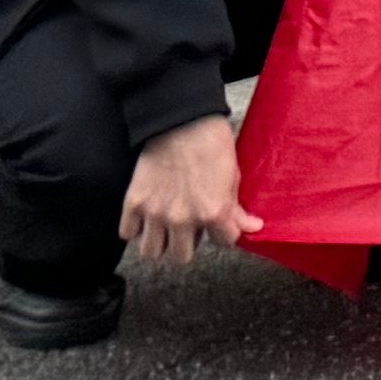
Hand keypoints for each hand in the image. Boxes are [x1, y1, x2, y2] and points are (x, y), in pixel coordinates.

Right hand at [118, 113, 247, 269]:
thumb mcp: (233, 175)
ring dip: (160, 242)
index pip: (224, 243)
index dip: (224, 233)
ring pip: (152, 253)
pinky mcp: (133, 204)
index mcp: (213, 212)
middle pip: (180, 258)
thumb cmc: (212, 144)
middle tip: (191, 228)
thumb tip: (253, 228)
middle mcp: (182, 220)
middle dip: (188, 245)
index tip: (221, 225)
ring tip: (167, 226)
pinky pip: (128, 234)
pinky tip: (147, 216)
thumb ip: (237, 208)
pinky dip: (136, 228)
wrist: (181, 121)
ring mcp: (155, 214)